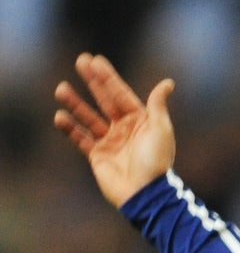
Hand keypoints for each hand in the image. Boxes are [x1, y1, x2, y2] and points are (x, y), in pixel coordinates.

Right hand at [53, 53, 176, 206]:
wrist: (145, 192)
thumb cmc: (156, 160)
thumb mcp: (160, 129)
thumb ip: (157, 105)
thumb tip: (167, 83)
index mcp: (141, 121)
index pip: (121, 94)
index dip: (108, 77)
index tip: (95, 60)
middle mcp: (125, 129)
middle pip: (105, 100)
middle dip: (93, 81)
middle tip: (80, 61)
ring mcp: (110, 142)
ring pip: (89, 117)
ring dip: (75, 102)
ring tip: (61, 88)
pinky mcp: (98, 156)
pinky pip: (80, 138)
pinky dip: (70, 128)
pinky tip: (59, 116)